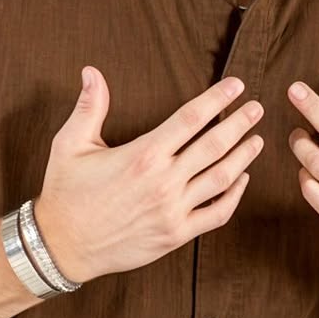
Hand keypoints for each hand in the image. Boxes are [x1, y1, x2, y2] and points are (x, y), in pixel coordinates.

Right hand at [33, 68, 264, 282]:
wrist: (61, 246)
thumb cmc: (65, 192)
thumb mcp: (70, 144)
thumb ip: (89, 107)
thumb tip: (92, 71)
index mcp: (142, 155)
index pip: (191, 119)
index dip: (217, 99)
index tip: (236, 86)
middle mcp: (163, 182)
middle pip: (214, 146)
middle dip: (240, 124)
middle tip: (257, 108)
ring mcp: (172, 211)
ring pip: (221, 179)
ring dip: (243, 157)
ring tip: (257, 140)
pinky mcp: (175, 235)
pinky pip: (216, 214)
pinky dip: (234, 196)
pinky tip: (241, 180)